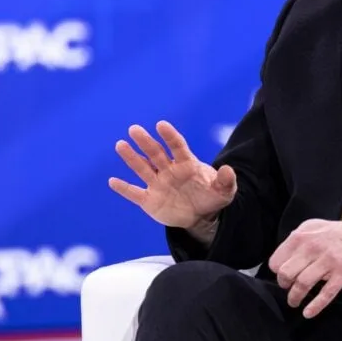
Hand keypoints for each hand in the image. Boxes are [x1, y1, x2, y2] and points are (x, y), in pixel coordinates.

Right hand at [109, 120, 236, 228]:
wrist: (200, 215)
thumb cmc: (211, 197)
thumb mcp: (224, 191)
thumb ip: (226, 181)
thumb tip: (228, 170)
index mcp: (187, 164)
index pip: (177, 146)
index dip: (169, 136)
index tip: (161, 125)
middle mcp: (169, 170)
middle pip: (156, 153)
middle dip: (146, 142)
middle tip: (134, 129)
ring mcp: (158, 184)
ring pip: (142, 168)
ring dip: (131, 158)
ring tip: (120, 145)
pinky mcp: (149, 200)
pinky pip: (134, 193)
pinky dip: (124, 188)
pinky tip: (112, 181)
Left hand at [268, 218, 341, 318]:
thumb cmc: (336, 234)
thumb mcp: (312, 227)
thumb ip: (296, 240)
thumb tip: (282, 258)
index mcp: (302, 236)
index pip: (277, 260)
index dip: (277, 271)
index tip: (282, 275)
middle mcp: (313, 248)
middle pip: (286, 273)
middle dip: (284, 285)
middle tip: (287, 288)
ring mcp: (329, 261)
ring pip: (303, 284)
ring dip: (295, 297)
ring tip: (294, 302)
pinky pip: (326, 293)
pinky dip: (315, 306)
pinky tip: (308, 313)